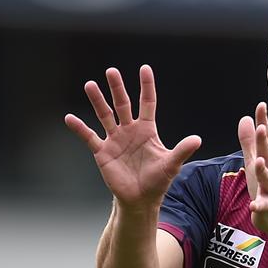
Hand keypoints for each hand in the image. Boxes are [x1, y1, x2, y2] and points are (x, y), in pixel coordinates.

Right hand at [65, 65, 200, 208]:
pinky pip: (89, 137)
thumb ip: (182, 151)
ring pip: (105, 115)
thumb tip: (197, 139)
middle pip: (123, 104)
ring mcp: (115, 140)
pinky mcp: (103, 152)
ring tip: (90, 85)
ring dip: (97, 101)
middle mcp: (130, 131)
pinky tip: (70, 118)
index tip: (144, 68)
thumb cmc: (158, 181)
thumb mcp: (171, 164)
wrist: (141, 199)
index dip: (146, 86)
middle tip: (111, 71)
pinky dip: (80, 128)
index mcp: (147, 130)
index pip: (147, 103)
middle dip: (117, 88)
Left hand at [238, 102, 267, 233]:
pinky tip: (254, 206)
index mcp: (267, 162)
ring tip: (258, 161)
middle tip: (262, 126)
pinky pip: (264, 207)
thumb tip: (246, 118)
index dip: (263, 123)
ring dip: (264, 171)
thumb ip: (249, 143)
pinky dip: (260, 206)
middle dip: (264, 141)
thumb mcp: (255, 164)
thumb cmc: (267, 190)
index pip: (265, 140)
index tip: (261, 105)